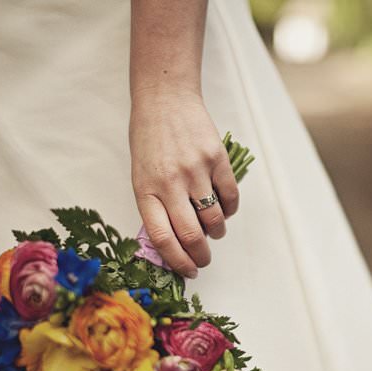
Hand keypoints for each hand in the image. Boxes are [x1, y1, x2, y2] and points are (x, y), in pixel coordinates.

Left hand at [130, 90, 238, 278]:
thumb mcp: (141, 174)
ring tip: (214, 230)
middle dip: (201, 256)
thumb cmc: (150, 139)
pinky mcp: (217, 159)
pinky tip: (224, 208)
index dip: (177, 261)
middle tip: (205, 260)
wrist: (165, 99)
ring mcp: (195, 170)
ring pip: (214, 219)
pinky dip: (230, 210)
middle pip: (191, 235)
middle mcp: (170, 183)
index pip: (162, 238)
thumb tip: (176, 241)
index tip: (188, 270)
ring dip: (217, 232)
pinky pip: (230, 197)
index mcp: (145, 190)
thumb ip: (155, 205)